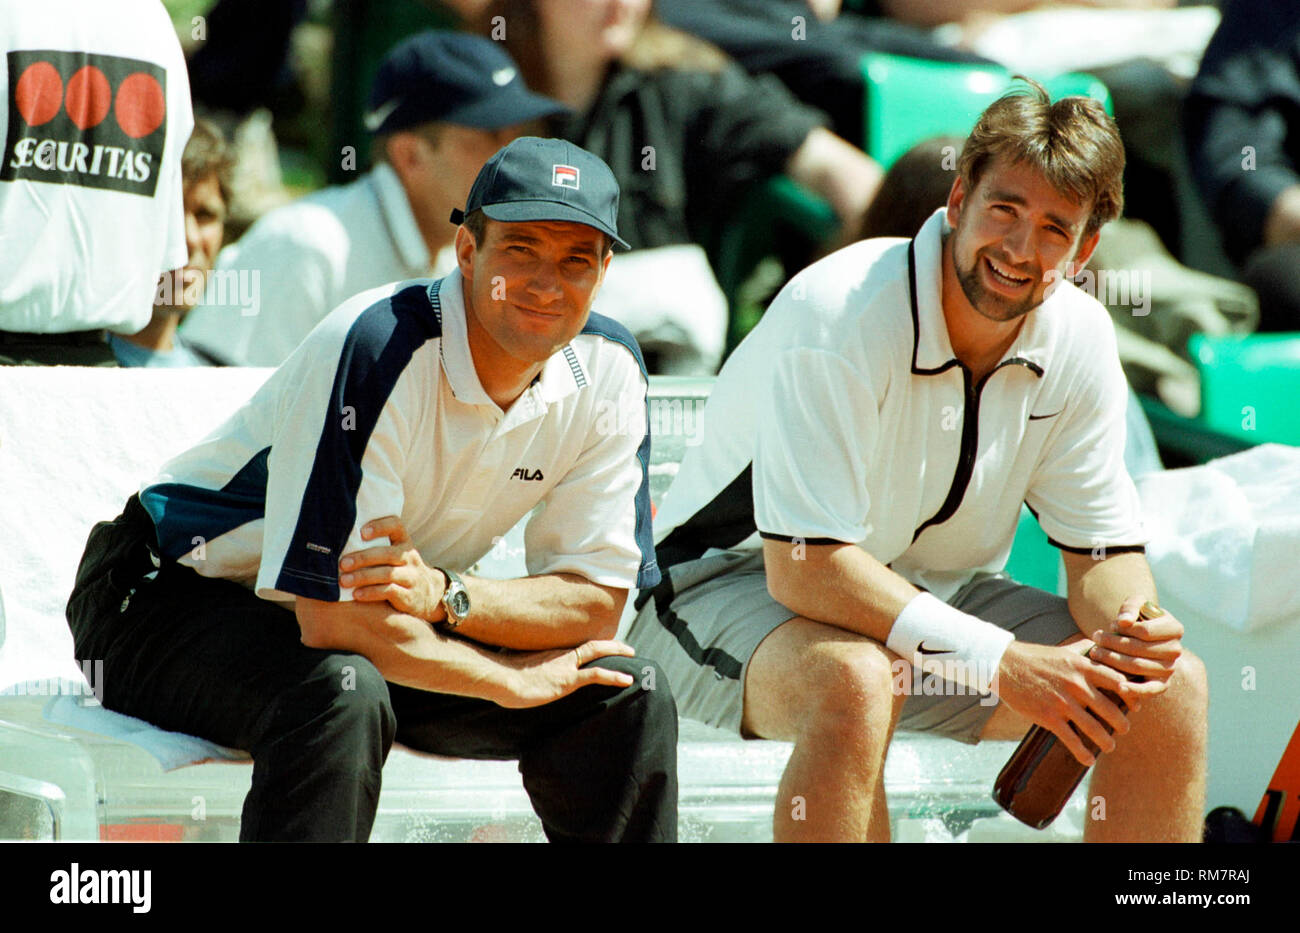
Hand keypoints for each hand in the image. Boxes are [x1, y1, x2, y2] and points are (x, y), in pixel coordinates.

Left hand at [339, 515, 446, 621]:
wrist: (428, 594)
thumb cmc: (400, 569)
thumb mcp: (395, 554)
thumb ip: (376, 545)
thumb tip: (337, 538)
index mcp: (404, 542)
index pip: (396, 526)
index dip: (380, 526)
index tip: (362, 533)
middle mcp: (410, 558)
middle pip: (388, 553)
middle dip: (363, 558)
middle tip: (342, 564)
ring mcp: (412, 577)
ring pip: (388, 574)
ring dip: (363, 577)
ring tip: (344, 581)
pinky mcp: (410, 596)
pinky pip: (390, 592)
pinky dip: (371, 593)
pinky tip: (356, 595)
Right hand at [496, 640, 636, 708]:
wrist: (497, 678)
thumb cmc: (498, 676)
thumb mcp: (511, 669)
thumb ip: (519, 669)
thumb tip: (512, 673)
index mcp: (548, 652)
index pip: (573, 647)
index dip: (588, 646)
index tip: (600, 647)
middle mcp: (559, 655)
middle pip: (590, 644)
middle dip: (610, 644)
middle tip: (625, 646)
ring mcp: (564, 665)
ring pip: (597, 653)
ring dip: (616, 652)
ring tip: (632, 654)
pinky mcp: (567, 680)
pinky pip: (596, 675)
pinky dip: (614, 676)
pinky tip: (627, 679)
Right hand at [993, 638, 1164, 766]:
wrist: (1005, 666)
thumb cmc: (1035, 657)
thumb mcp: (1063, 650)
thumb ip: (1084, 650)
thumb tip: (1100, 644)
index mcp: (1082, 667)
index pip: (1118, 682)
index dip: (1132, 696)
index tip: (1135, 706)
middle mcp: (1076, 685)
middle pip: (1110, 709)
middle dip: (1121, 724)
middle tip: (1124, 729)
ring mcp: (1063, 702)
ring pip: (1094, 728)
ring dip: (1106, 741)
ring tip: (1110, 746)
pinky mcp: (1048, 717)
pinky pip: (1071, 739)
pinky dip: (1082, 753)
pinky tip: (1088, 760)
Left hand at [1087, 596, 1182, 686]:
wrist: (1140, 639)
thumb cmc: (1137, 618)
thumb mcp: (1135, 605)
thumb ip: (1130, 607)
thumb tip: (1124, 621)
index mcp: (1174, 628)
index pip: (1145, 631)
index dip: (1125, 629)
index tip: (1112, 625)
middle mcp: (1176, 650)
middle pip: (1139, 649)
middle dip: (1113, 643)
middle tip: (1095, 638)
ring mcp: (1170, 668)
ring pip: (1138, 666)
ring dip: (1113, 660)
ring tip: (1095, 653)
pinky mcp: (1161, 684)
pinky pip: (1150, 690)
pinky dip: (1135, 690)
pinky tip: (1119, 687)